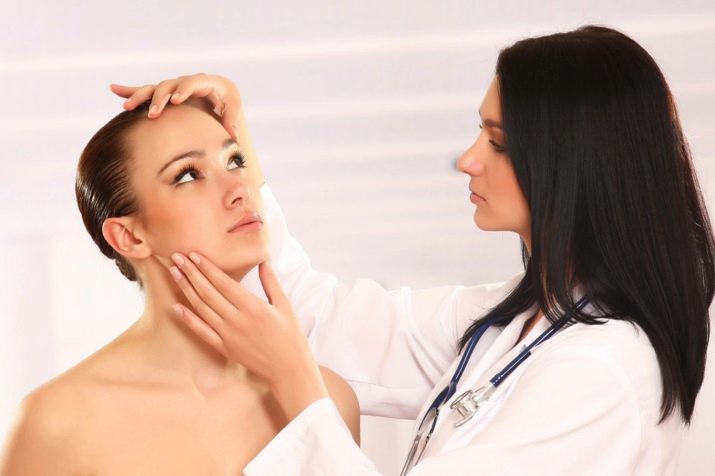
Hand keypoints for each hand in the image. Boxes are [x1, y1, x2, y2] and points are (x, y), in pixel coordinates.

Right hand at [111, 73, 264, 186]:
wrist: (220, 102)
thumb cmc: (229, 107)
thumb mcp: (233, 110)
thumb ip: (232, 120)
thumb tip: (233, 134)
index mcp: (206, 82)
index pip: (193, 82)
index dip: (184, 89)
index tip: (176, 100)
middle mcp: (187, 82)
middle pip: (170, 85)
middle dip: (160, 98)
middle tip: (153, 112)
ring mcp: (174, 88)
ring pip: (154, 89)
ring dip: (140, 97)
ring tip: (127, 107)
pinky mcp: (164, 95)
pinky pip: (145, 91)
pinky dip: (130, 91)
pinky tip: (113, 89)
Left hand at [168, 251, 328, 419]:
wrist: (289, 369)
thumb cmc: (290, 336)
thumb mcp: (284, 305)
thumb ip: (271, 282)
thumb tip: (264, 260)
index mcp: (253, 306)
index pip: (224, 282)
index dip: (207, 267)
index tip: (194, 254)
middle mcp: (237, 320)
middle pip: (208, 292)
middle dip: (191, 273)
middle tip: (177, 257)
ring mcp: (228, 335)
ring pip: (202, 308)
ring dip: (186, 290)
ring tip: (174, 274)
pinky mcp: (224, 348)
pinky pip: (202, 332)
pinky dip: (188, 319)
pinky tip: (176, 307)